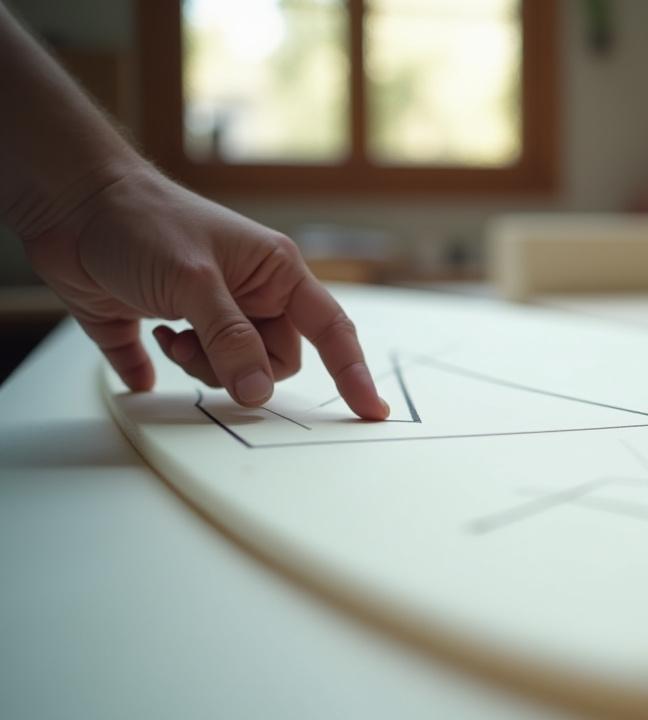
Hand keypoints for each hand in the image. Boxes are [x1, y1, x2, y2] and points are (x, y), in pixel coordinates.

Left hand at [23, 165, 389, 419]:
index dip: (353, 370)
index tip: (371, 410)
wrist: (70, 202)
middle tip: (201, 347)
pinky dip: (157, 368)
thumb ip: (230, 339)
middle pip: (274, 360)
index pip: (330, 329)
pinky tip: (146, 348)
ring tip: (171, 336)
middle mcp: (249, 293)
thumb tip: (257, 392)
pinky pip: (173, 367)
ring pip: (231, 369)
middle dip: (241, 367)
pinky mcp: (164, 323)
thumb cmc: (141, 222)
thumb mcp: (194, 282)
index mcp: (274, 272)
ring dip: (200, 366)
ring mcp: (209, 310)